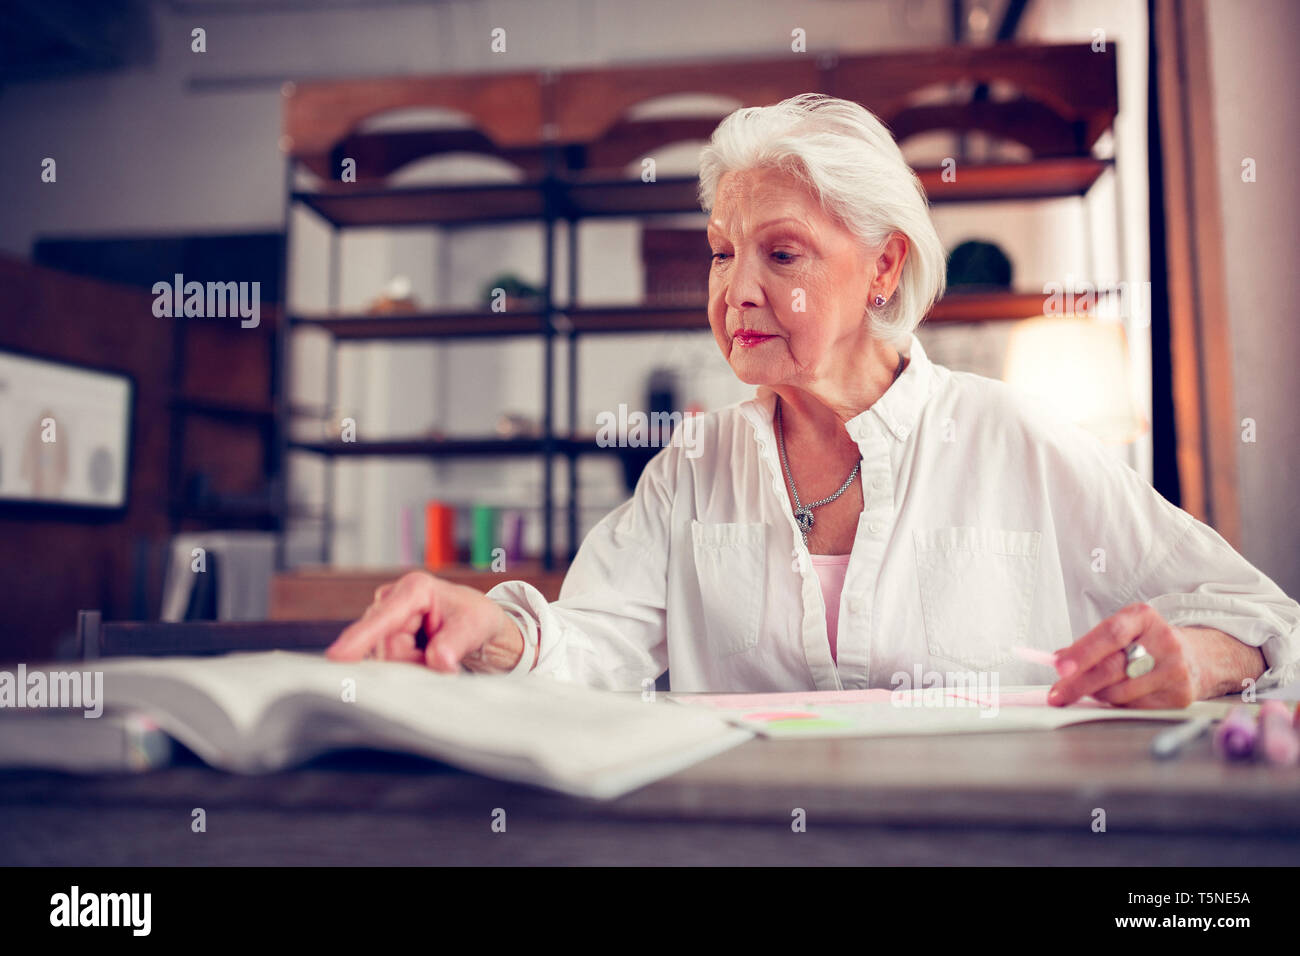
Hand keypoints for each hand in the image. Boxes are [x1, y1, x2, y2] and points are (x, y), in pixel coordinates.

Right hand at [325, 570, 528, 673]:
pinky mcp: (379, 634)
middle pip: (387, 649)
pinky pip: (386, 662)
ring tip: (435, 652)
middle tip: (442, 656)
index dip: (361, 638)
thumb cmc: (475, 618)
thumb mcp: (475, 627)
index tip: (337, 656)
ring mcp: (382, 618)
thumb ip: (455, 644)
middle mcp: (391, 599)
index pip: (384, 618)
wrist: (474, 621)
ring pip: (386, 659)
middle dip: (414, 662)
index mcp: (415, 589)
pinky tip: (422, 655)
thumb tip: (440, 662)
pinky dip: (408, 665)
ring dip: (412, 665)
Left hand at [1048, 602, 1208, 708]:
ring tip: (1095, 689)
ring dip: (1097, 695)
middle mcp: (1164, 641)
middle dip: (1078, 684)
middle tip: (1057, 695)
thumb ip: (1089, 644)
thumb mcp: (1121, 631)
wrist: (1196, 658)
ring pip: (1120, 692)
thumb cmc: (1146, 643)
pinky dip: (1117, 704)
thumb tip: (1058, 660)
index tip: (1059, 667)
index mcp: (1143, 617)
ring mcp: (1174, 670)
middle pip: (1112, 667)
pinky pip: (1134, 707)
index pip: (1109, 634)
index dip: (1082, 652)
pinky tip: (1119, 695)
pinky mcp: (1179, 696)